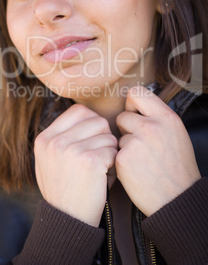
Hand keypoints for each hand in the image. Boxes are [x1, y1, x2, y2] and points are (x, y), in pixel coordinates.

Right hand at [34, 104, 117, 226]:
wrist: (68, 221)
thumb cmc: (63, 189)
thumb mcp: (49, 161)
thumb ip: (61, 137)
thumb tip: (86, 115)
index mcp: (44, 138)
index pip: (78, 110)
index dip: (92, 122)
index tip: (94, 137)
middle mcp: (55, 141)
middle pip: (97, 120)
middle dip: (104, 137)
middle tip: (100, 154)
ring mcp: (71, 150)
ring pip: (108, 135)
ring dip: (110, 150)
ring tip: (102, 167)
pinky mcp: (89, 161)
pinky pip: (113, 150)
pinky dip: (114, 163)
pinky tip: (105, 176)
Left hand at [115, 86, 200, 216]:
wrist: (177, 199)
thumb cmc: (177, 166)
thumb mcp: (175, 133)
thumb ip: (157, 117)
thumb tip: (136, 105)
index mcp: (166, 117)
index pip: (137, 92)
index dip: (132, 104)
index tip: (135, 114)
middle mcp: (151, 127)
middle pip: (123, 116)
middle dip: (127, 129)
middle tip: (140, 144)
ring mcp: (136, 143)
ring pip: (118, 135)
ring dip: (125, 146)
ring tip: (142, 160)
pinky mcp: (123, 159)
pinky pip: (115, 151)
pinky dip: (122, 160)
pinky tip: (135, 170)